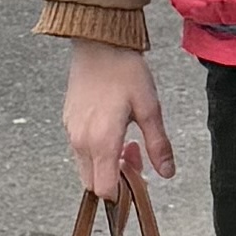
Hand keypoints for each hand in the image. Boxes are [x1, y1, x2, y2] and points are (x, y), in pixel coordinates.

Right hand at [62, 42, 176, 198]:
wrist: (99, 43)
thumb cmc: (126, 72)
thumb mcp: (150, 109)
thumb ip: (158, 145)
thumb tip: (168, 173)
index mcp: (101, 142)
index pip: (105, 190)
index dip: (123, 193)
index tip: (140, 177)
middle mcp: (81, 142)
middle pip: (93, 183)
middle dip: (117, 179)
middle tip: (136, 153)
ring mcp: (71, 132)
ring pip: (86, 168)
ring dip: (107, 164)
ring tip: (127, 138)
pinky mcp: (68, 122)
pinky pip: (80, 151)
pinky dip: (97, 151)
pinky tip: (113, 128)